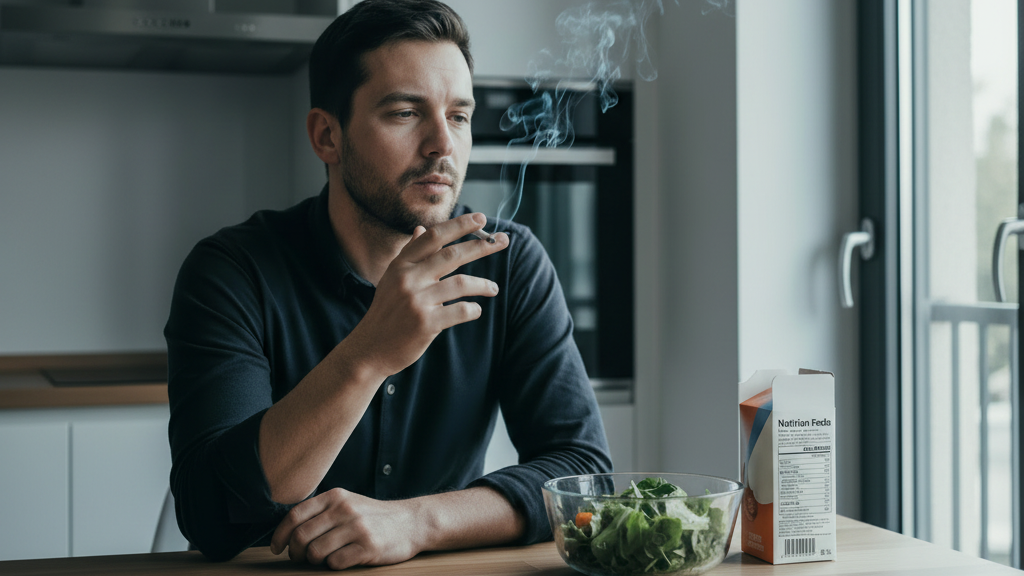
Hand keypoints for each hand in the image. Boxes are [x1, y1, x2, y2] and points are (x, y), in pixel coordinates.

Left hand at [270, 488, 423, 569]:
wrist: (411, 522)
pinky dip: (333, 566)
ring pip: (315, 552)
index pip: (295, 515)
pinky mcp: (368, 547)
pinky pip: (335, 563)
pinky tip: (342, 560)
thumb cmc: (374, 516)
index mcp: (335, 496)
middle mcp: (344, 509)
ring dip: (314, 561)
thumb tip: (288, 531)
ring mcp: (357, 528)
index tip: (277, 547)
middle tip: (300, 558)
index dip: (280, 535)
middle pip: (301, 536)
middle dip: (295, 553)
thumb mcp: (348, 502)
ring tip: (324, 558)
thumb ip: (322, 511)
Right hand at [349, 212, 508, 377]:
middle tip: (503, 241)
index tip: (481, 219)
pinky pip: (459, 311)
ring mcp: (416, 301)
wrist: (370, 348)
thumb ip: (410, 254)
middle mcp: (408, 279)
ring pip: (460, 283)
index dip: (459, 225)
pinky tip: (475, 310)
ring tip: (493, 288)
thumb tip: (422, 229)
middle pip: (452, 255)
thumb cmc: (387, 311)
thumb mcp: (392, 278)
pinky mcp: (425, 324)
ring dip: (482, 284)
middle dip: (481, 245)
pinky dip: (472, 309)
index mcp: (401, 264)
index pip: (434, 237)